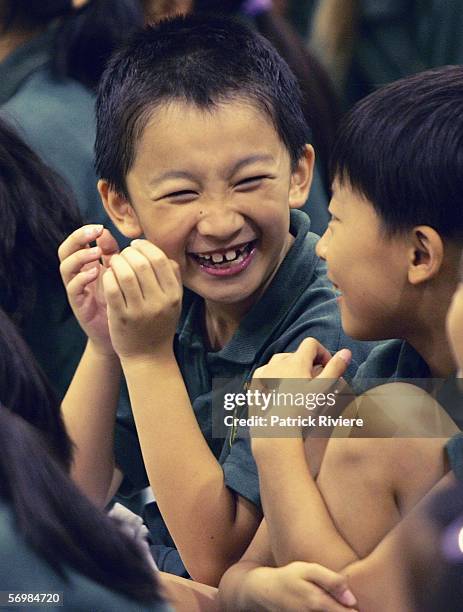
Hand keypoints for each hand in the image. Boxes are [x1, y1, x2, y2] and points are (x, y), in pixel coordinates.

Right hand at [58, 225, 118, 354]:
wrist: (119, 332)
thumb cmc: (120, 300)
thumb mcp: (118, 273)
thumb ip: (113, 254)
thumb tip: (106, 232)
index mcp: (87, 264)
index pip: (78, 241)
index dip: (86, 232)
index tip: (101, 227)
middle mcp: (78, 274)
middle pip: (66, 250)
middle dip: (78, 238)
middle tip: (94, 232)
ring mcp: (76, 289)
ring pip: (65, 267)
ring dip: (80, 256)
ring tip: (96, 253)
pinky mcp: (78, 304)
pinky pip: (72, 288)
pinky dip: (82, 278)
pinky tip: (95, 274)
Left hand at [102, 239, 182, 359]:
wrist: (149, 357)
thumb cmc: (159, 324)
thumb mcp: (174, 302)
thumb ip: (171, 277)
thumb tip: (159, 251)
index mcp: (174, 294)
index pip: (160, 259)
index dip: (145, 247)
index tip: (135, 246)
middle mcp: (159, 302)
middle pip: (141, 263)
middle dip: (128, 253)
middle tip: (122, 254)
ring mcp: (140, 311)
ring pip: (125, 274)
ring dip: (116, 263)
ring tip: (114, 263)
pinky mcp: (122, 318)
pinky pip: (112, 288)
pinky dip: (108, 277)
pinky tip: (108, 276)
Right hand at [244, 562, 357, 611]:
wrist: (263, 591)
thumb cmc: (288, 577)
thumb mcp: (308, 570)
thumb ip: (332, 580)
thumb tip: (352, 598)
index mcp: (318, 603)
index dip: (355, 610)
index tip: (357, 604)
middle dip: (346, 611)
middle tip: (349, 604)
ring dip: (336, 611)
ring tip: (336, 604)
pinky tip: (325, 606)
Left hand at [249, 339, 352, 449]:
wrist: (274, 428)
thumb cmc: (300, 410)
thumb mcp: (322, 389)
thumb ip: (335, 369)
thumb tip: (346, 352)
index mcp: (296, 361)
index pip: (311, 344)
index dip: (322, 353)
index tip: (327, 368)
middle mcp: (279, 361)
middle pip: (297, 354)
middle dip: (308, 363)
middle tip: (314, 381)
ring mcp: (266, 370)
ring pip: (282, 361)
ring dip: (292, 369)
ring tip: (298, 387)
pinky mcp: (257, 380)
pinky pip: (269, 371)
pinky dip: (276, 375)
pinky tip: (281, 390)